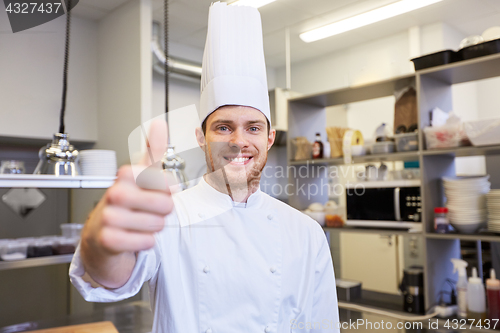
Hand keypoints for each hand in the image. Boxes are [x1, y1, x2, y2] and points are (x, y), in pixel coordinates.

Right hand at [82, 118, 172, 255]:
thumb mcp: (141, 173)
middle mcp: (115, 193)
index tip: (155, 190)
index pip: (168, 183)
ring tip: (137, 222)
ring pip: (158, 225)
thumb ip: (153, 150)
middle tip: (146, 210)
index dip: (168, 190)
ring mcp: (109, 216)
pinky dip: (145, 242)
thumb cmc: (126, 201)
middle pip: (166, 205)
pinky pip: (147, 242)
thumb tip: (160, 124)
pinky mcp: (109, 239)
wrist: (101, 233)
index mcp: (126, 174)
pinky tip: (131, 236)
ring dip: (153, 227)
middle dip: (162, 212)